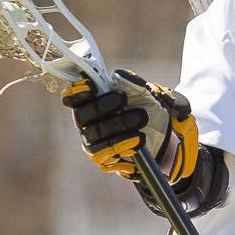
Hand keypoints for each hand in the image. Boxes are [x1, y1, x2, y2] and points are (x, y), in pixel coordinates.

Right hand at [60, 69, 198, 182]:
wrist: (162, 136)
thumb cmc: (145, 109)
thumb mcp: (144, 93)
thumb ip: (132, 82)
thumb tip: (118, 74)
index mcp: (90, 103)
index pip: (72, 98)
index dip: (77, 92)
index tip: (92, 86)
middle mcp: (86, 123)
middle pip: (83, 115)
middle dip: (103, 105)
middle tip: (122, 98)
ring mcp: (92, 142)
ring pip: (96, 133)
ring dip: (119, 124)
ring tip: (141, 117)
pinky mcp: (102, 159)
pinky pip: (105, 153)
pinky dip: (122, 144)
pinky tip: (138, 138)